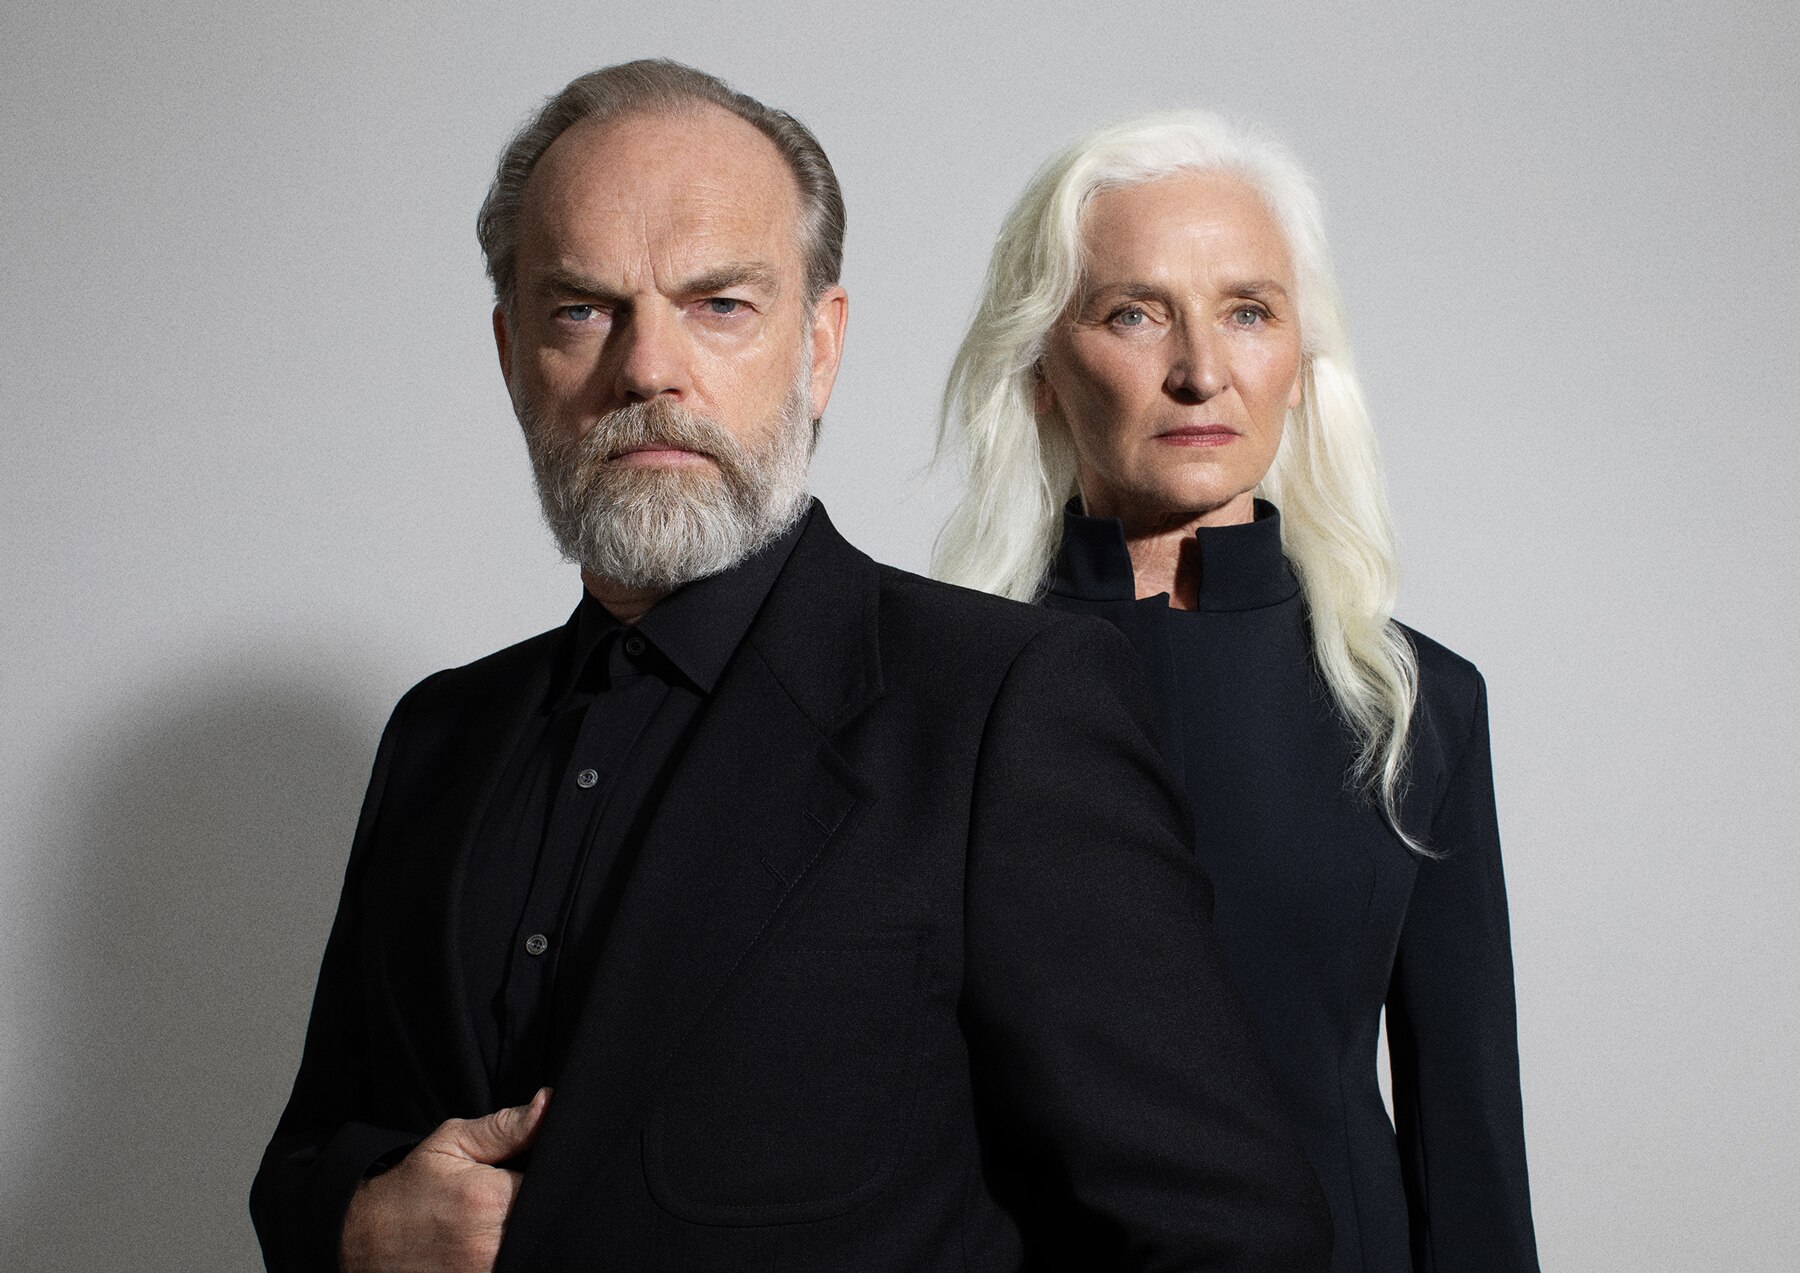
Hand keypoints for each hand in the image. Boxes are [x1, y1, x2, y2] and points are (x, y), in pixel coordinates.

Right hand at [339, 1088, 550, 1272]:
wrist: (364, 1242)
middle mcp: (493, 1245)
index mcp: (489, 1200)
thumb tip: (549, 1104)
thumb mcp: (452, 1143)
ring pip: (535, 1244)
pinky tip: (497, 1237)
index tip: (538, 1167)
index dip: (554, 1172)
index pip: (554, 1182)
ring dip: (530, 1229)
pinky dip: (516, 1250)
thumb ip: (506, 1126)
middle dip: (543, 1202)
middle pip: (548, 1218)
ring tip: (505, 1216)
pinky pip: (519, 1264)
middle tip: (518, 1192)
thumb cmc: (410, 1188)